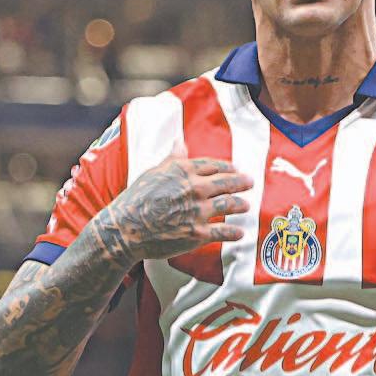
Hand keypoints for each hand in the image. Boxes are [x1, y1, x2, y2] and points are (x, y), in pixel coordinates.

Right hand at [102, 143, 252, 264]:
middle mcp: (194, 189)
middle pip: (226, 183)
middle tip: (250, 182)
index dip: (227, 167)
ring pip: (229, 205)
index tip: (235, 168)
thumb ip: (172, 159)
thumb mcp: (153, 173)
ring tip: (247, 206)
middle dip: (241, 182)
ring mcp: (197, 212)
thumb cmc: (136, 199)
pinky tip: (240, 232)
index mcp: (183, 171)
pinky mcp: (197, 233)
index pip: (213, 165)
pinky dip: (234, 232)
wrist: (125, 228)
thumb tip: (180, 141)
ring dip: (241, 205)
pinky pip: (223, 232)